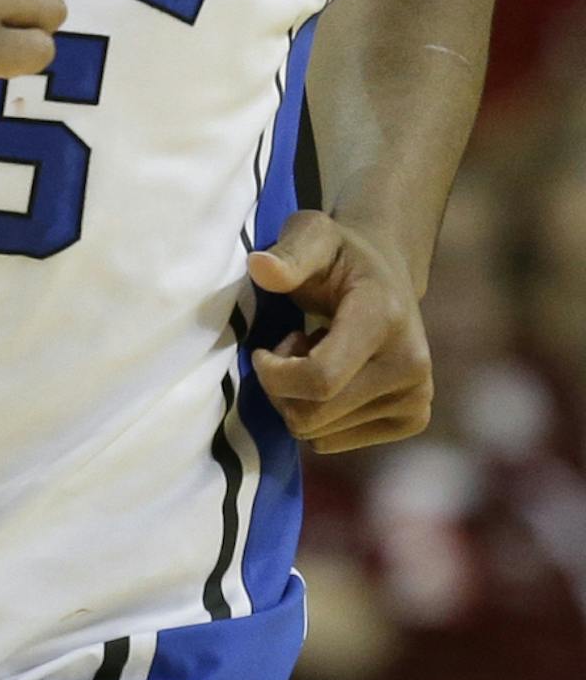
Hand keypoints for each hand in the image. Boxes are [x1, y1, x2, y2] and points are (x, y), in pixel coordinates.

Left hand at [247, 210, 431, 453]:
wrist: (389, 276)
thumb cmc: (339, 256)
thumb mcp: (311, 236)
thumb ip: (288, 254)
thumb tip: (261, 268)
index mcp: (384, 318)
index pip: (320, 379)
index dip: (274, 374)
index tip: (263, 349)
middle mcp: (411, 364)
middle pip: (311, 415)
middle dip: (281, 388)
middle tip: (293, 346)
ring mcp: (417, 397)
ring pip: (317, 434)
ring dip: (299, 400)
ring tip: (319, 355)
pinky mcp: (413, 420)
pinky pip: (331, 443)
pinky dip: (319, 416)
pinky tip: (336, 377)